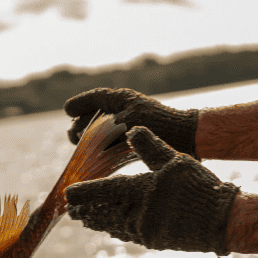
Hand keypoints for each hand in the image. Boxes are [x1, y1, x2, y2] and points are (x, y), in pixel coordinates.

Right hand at [64, 88, 199, 158]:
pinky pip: (115, 142)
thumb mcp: (129, 124)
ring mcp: (132, 124)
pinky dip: (104, 149)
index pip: (96, 97)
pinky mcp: (138, 140)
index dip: (80, 103)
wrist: (190, 138)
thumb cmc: (162, 126)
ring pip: (104, 129)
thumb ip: (105, 130)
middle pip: (97, 115)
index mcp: (123, 99)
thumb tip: (84, 138)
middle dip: (82, 124)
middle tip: (72, 136)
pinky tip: (97, 160)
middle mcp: (126, 109)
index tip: (67, 111)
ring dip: (90, 138)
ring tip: (79, 146)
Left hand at [65, 127, 238, 254]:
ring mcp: (147, 231)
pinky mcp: (156, 241)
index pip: (105, 192)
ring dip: (101, 222)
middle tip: (72, 211)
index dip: (85, 192)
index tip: (68, 195)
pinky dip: (118, 229)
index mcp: (142, 191)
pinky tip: (115, 228)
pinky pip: (130, 235)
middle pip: (105, 214)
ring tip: (89, 220)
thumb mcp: (176, 161)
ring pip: (115, 226)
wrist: (222, 221)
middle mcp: (140, 214)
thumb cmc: (200, 188)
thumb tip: (131, 129)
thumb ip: (151, 146)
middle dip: (88, 212)